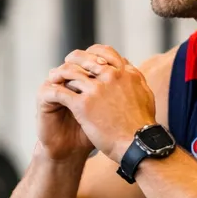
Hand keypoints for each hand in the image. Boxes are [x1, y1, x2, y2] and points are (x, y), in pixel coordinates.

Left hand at [45, 45, 157, 163]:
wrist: (138, 145)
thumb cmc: (143, 125)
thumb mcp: (145, 95)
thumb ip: (135, 79)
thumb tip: (130, 69)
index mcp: (126, 73)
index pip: (106, 53)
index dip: (94, 52)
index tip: (87, 58)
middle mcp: (111, 76)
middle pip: (85, 59)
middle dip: (73, 59)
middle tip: (66, 63)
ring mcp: (96, 90)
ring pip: (71, 72)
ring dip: (61, 74)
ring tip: (54, 78)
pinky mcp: (83, 105)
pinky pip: (63, 92)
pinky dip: (55, 91)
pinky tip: (51, 94)